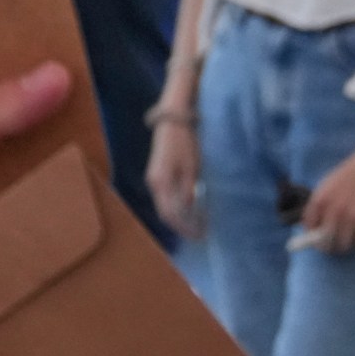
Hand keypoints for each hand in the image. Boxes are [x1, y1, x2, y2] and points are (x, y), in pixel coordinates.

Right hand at [145, 118, 203, 239]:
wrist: (173, 121)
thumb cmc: (185, 142)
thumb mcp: (191, 167)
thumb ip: (188, 189)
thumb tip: (189, 208)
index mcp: (160, 183)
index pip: (170, 214)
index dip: (185, 227)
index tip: (200, 235)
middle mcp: (153, 183)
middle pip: (165, 212)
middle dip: (182, 225)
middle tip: (200, 233)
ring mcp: (154, 178)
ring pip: (165, 205)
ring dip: (180, 217)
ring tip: (197, 223)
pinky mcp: (158, 173)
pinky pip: (166, 196)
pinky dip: (177, 206)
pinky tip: (189, 208)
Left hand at [299, 145, 354, 253]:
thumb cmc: (352, 173)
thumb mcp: (329, 185)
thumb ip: (322, 204)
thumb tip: (316, 227)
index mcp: (320, 199)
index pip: (309, 226)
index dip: (312, 236)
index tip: (317, 241)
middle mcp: (333, 210)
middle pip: (325, 241)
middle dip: (328, 247)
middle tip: (334, 248)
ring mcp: (352, 216)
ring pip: (344, 244)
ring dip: (347, 245)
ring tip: (350, 242)